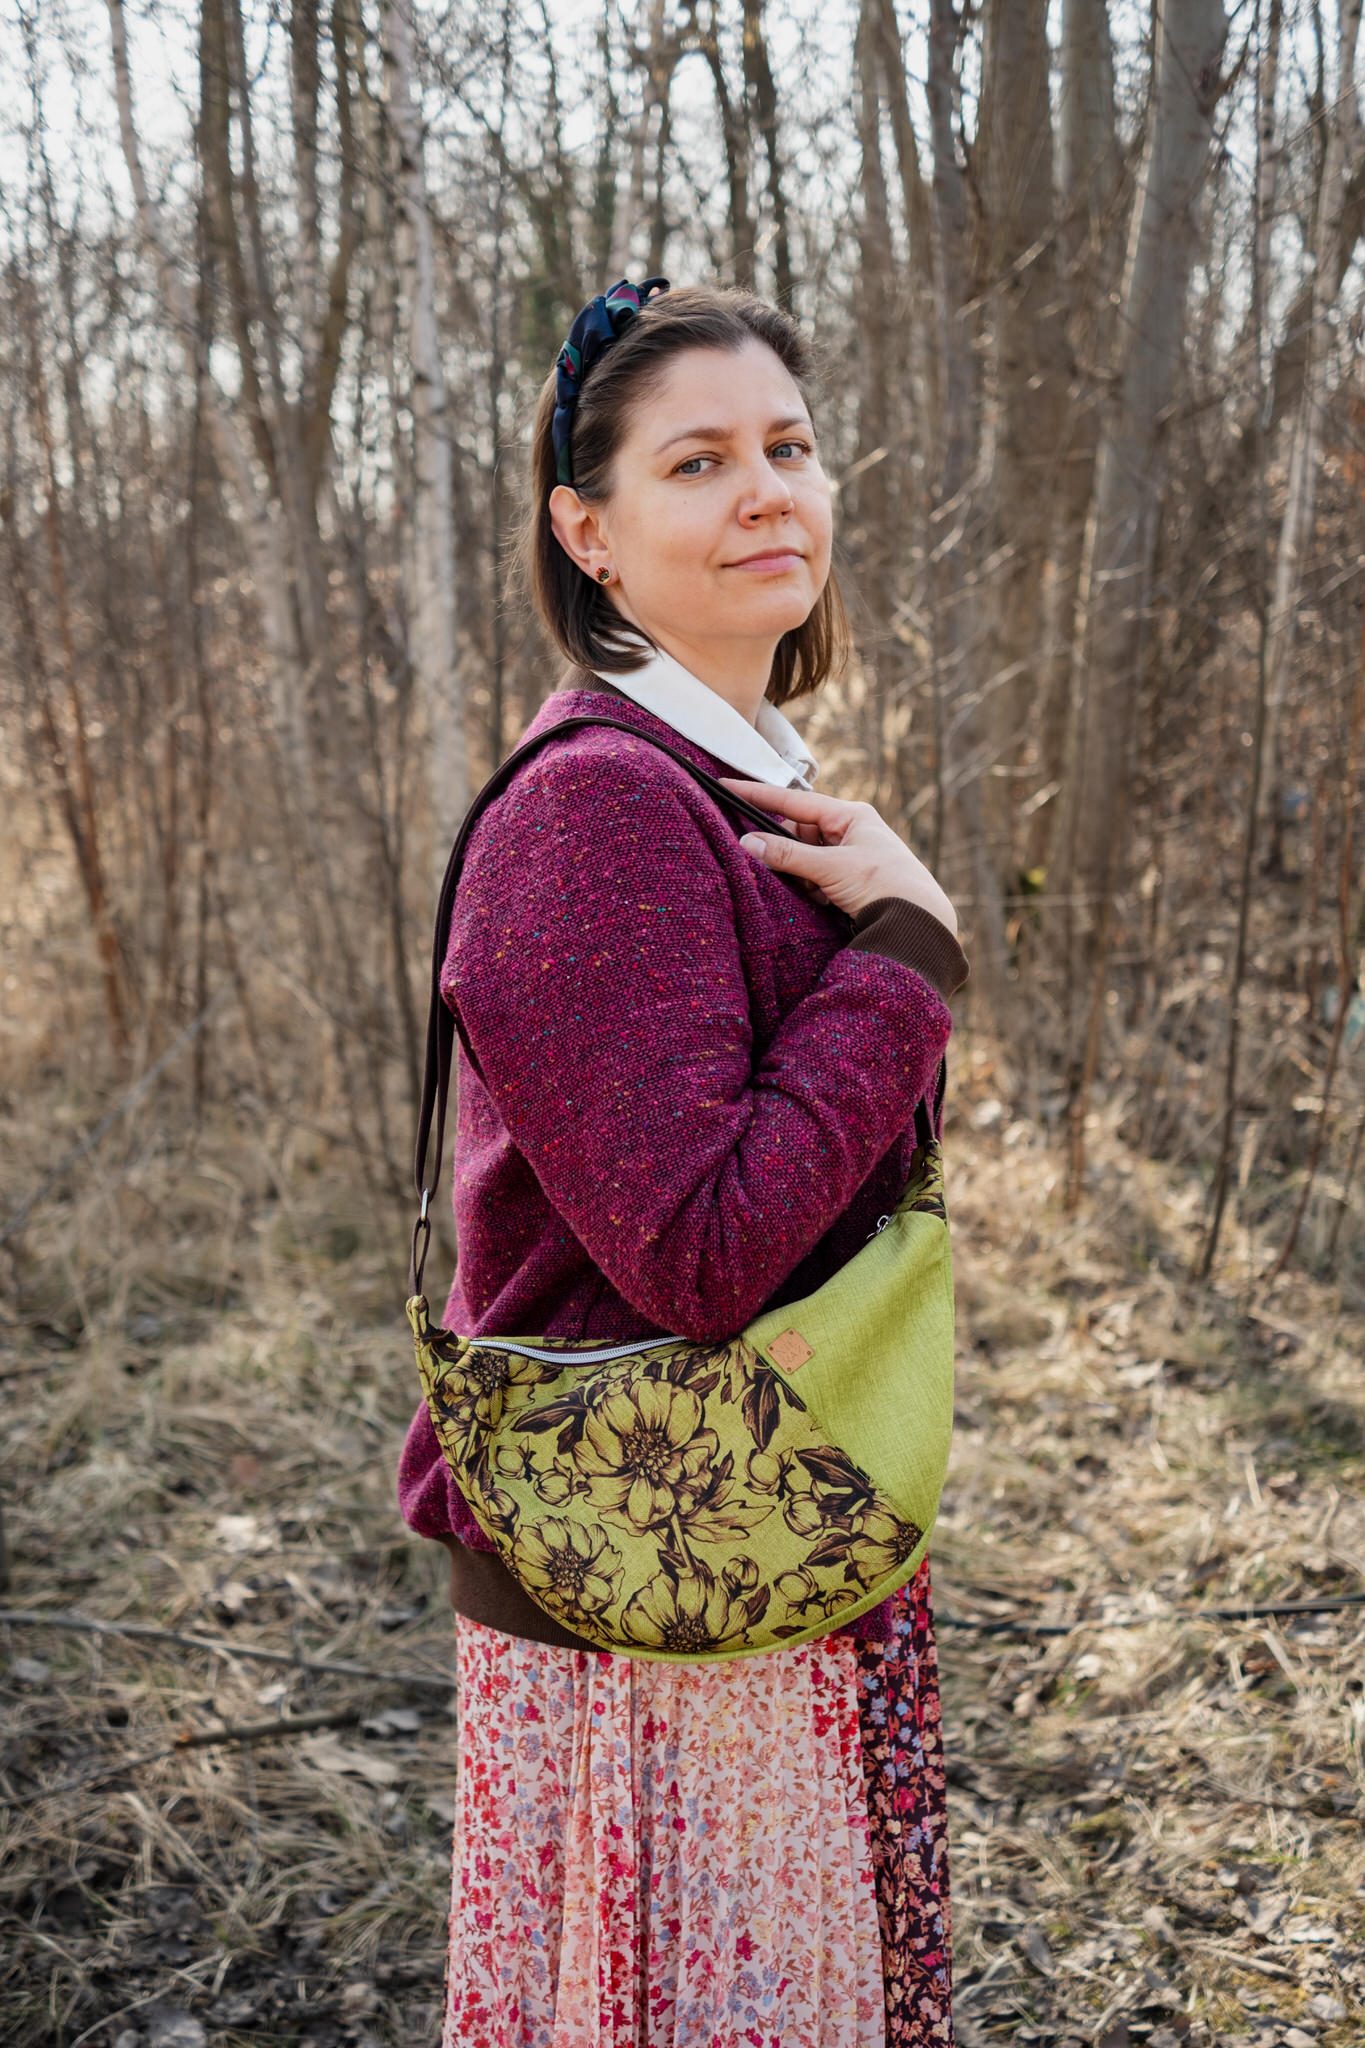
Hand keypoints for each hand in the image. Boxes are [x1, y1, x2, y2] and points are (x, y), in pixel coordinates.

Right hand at [717, 777, 957, 932]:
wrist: (921, 925)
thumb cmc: (885, 885)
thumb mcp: (832, 868)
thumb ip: (788, 855)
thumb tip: (747, 843)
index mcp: (850, 816)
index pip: (794, 801)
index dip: (759, 795)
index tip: (726, 786)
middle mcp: (849, 833)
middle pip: (797, 832)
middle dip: (776, 844)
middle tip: (746, 849)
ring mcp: (849, 859)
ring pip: (803, 858)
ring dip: (790, 870)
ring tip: (784, 880)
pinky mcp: (847, 884)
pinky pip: (812, 879)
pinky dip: (803, 887)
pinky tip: (805, 898)